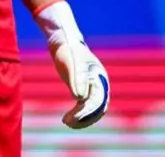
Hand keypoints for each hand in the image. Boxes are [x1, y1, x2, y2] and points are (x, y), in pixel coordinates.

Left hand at [36, 1, 110, 128]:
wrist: (65, 43)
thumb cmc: (69, 51)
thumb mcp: (72, 62)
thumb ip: (77, 79)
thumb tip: (79, 98)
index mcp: (99, 77)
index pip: (98, 100)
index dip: (87, 111)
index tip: (73, 117)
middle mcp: (100, 84)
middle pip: (98, 108)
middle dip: (85, 118)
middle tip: (67, 122)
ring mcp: (93, 88)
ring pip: (93, 110)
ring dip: (82, 119)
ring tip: (66, 122)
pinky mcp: (85, 90)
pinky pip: (86, 107)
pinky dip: (79, 115)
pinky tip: (68, 118)